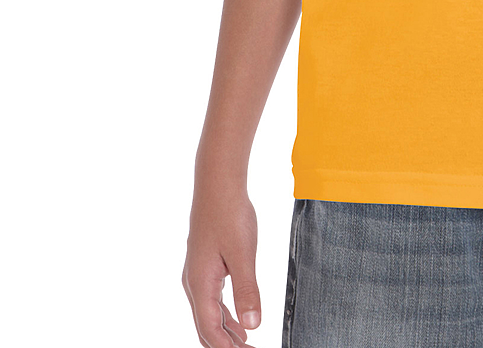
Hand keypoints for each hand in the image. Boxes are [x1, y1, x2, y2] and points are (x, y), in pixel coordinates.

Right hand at [182, 183, 261, 346]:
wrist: (218, 185)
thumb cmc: (230, 215)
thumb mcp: (243, 254)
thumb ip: (247, 290)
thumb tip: (253, 325)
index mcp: (201, 284)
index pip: (210, 329)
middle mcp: (194, 283)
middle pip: (207, 327)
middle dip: (226, 345)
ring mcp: (198, 274)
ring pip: (209, 314)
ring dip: (226, 332)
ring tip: (246, 345)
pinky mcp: (206, 265)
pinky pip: (212, 300)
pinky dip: (225, 315)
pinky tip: (239, 320)